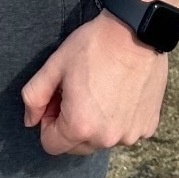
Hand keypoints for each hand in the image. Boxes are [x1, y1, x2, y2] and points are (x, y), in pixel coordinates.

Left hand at [20, 8, 168, 155]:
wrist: (136, 31)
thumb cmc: (93, 46)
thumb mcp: (54, 66)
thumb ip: (34, 97)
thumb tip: (30, 121)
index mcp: (80, 126)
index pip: (51, 144)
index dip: (48, 122)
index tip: (57, 99)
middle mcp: (107, 138)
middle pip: (77, 146)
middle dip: (71, 126)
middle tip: (77, 93)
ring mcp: (131, 134)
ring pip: (102, 140)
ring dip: (96, 124)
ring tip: (101, 90)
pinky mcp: (148, 126)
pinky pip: (125, 131)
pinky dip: (119, 119)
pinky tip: (121, 92)